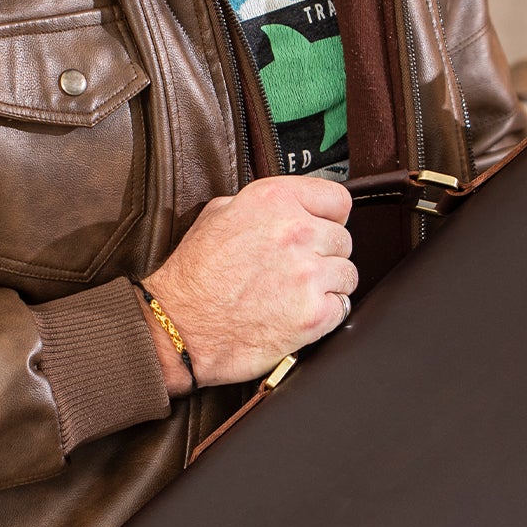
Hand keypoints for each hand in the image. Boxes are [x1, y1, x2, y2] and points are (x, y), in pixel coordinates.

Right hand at [142, 175, 356, 389]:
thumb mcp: (217, 215)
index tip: (323, 230)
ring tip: (295, 295)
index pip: (337, 199)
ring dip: (328, 286)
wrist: (179, 327)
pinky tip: (296, 314)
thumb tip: (285, 209)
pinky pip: (342, 308)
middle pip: (344, 240)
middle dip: (325, 256)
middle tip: (297, 271)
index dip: (330, 218)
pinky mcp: (313, 314)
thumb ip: (259, 207)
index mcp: (274, 200)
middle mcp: (295, 232)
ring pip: (347, 275)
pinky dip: (325, 314)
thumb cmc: (193, 277)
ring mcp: (307, 274)